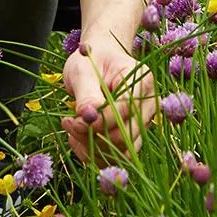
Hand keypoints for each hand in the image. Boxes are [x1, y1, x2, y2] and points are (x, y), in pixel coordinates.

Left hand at [60, 41, 156, 163]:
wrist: (99, 61)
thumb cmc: (91, 60)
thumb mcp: (83, 70)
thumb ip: (87, 94)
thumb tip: (88, 117)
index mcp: (142, 81)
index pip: (124, 111)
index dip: (97, 121)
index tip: (71, 119)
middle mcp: (149, 105)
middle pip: (126, 136)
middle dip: (92, 136)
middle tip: (68, 123)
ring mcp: (143, 123)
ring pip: (122, 151)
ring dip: (92, 148)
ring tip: (71, 130)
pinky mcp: (133, 136)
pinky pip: (116, 156)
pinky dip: (94, 153)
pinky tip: (78, 139)